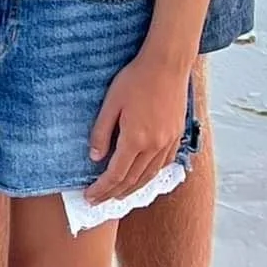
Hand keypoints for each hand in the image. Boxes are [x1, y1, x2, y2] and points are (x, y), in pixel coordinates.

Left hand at [85, 50, 188, 204]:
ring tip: (117, 195)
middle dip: (113, 193)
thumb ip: (102, 132)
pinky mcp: (176, 137)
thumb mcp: (111, 103)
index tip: (90, 197)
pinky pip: (161, 165)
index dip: (101, 188)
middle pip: (132, 180)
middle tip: (99, 201)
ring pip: (148, 176)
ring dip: (132, 189)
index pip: (115, 174)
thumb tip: (95, 157)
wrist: (167, 65)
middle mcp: (154, 146)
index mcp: (136, 139)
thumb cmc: (136, 79)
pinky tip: (141, 178)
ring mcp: (168, 143)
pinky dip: (149, 177)